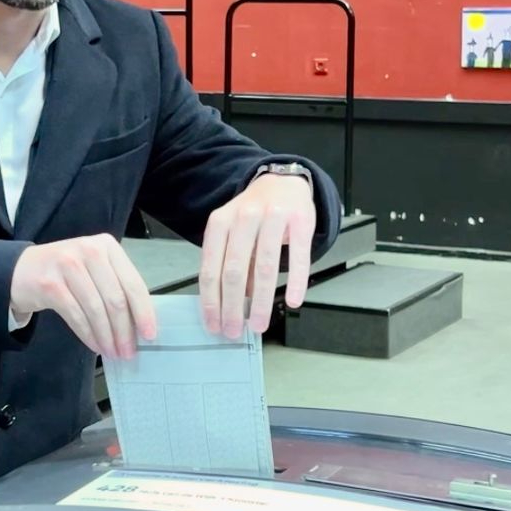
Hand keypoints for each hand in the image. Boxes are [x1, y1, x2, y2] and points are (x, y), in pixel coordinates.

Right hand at [10, 234, 157, 359]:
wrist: (21, 270)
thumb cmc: (65, 272)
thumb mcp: (94, 268)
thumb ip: (115, 286)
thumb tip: (139, 323)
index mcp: (106, 246)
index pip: (132, 283)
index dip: (143, 312)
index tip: (149, 335)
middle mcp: (89, 251)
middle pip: (115, 299)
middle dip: (124, 331)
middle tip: (128, 352)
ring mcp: (68, 265)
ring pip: (96, 310)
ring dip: (107, 336)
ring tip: (112, 352)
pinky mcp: (50, 284)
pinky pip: (76, 316)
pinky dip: (88, 335)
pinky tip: (95, 345)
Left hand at [200, 173, 316, 338]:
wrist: (284, 180)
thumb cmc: (256, 212)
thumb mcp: (234, 233)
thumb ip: (231, 264)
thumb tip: (230, 304)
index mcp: (220, 222)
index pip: (211, 268)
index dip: (211, 301)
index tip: (213, 324)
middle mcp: (244, 218)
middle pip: (234, 271)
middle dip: (232, 307)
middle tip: (234, 330)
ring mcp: (273, 217)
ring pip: (264, 267)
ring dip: (261, 301)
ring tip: (259, 323)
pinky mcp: (300, 220)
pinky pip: (299, 256)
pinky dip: (296, 282)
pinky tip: (293, 300)